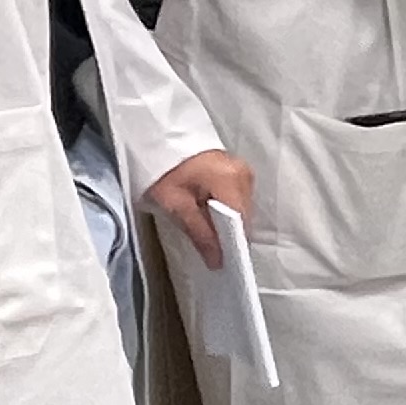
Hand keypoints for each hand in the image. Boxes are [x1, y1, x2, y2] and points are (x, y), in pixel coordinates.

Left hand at [142, 150, 249, 270]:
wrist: (161, 143)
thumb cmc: (165, 173)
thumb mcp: (175, 205)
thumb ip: (200, 233)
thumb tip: (217, 262)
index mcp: (230, 179)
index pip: (239, 221)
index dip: (230, 244)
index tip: (219, 261)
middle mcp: (244, 174)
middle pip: (244, 216)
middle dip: (229, 235)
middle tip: (210, 250)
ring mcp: (244, 170)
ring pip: (243, 209)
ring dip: (228, 223)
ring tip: (209, 231)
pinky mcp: (240, 170)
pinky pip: (240, 199)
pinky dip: (228, 211)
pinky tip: (212, 215)